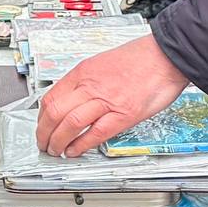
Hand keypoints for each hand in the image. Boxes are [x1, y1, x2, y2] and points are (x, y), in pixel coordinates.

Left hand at [37, 34, 189, 158]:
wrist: (166, 55)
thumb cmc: (140, 58)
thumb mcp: (103, 63)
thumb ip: (87, 81)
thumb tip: (74, 100)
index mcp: (84, 72)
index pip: (50, 97)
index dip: (41, 118)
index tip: (42, 126)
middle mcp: (91, 85)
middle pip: (54, 112)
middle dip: (43, 133)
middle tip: (43, 143)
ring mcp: (106, 100)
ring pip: (70, 124)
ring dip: (58, 142)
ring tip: (56, 151)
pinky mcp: (124, 114)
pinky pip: (95, 133)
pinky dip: (81, 146)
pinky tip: (76, 151)